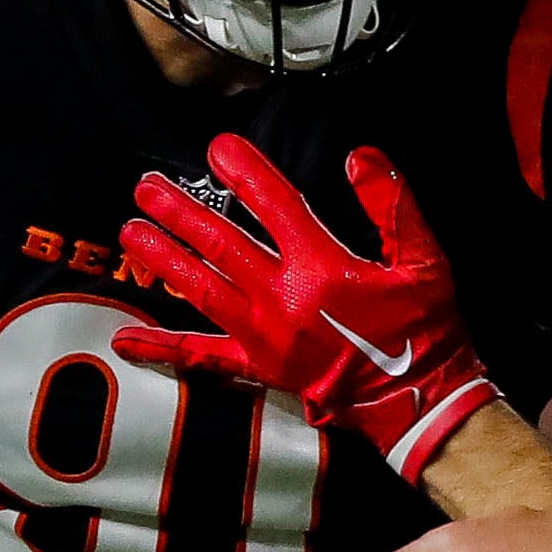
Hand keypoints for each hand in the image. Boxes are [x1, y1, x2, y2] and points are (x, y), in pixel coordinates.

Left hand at [118, 134, 500, 480]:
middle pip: (221, 243)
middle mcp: (284, 298)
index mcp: (322, 268)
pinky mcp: (259, 367)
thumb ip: (393, 205)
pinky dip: (162, 347)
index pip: (275, 205)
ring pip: (202, 288)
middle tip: (147, 187)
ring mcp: (264, 334)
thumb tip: (363, 157)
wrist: (419, 402)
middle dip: (181, 211)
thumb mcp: (425, 262)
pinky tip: (126, 338)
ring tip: (131, 232)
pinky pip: (203, 357)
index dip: (245, 171)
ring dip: (164, 258)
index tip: (218, 148)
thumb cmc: (424, 333)